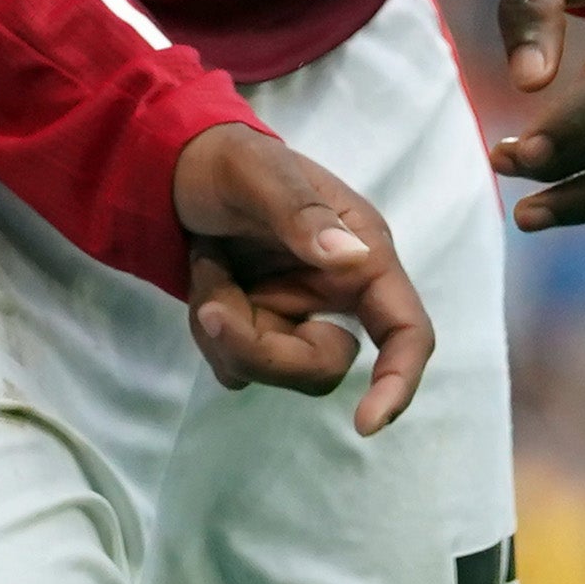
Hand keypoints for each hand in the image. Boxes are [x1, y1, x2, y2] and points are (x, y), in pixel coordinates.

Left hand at [173, 125, 432, 434]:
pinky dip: (209, 329)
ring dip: (223, 325)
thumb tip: (350, 257)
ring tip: (206, 264)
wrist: (178, 168)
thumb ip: (300, 211)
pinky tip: (204, 280)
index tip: (366, 424)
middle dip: (259, 345)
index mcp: (363, 255)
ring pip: (270, 369)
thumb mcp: (258, 171)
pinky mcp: (261, 328)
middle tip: (211, 303)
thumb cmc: (230, 159)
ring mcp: (298, 315)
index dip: (398, 382)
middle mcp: (339, 293)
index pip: (406, 331)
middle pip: (321, 366)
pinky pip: (236, 364)